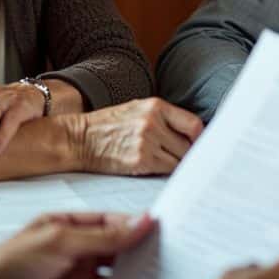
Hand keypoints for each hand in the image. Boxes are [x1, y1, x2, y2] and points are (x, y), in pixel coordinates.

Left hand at [0, 212, 153, 278]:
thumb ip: (102, 236)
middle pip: (118, 249)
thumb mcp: (60, 242)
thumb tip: (138, 223)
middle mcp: (77, 248)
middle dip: (139, 255)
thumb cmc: (8, 262)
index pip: (115, 222)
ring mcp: (76, 274)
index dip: (138, 226)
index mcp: (72, 224)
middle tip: (164, 261)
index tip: (163, 232)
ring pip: (114, 275)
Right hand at [68, 98, 203, 175]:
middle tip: (185, 161)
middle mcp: (153, 122)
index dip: (200, 138)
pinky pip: (166, 170)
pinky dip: (165, 172)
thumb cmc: (108, 127)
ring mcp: (147, 142)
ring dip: (177, 165)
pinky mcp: (140, 160)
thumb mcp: (136, 110)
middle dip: (188, 155)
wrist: (78, 139)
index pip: (193, 124)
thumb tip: (192, 136)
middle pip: (189, 145)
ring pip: (179, 160)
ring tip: (168, 165)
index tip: (198, 146)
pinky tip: (157, 169)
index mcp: (155, 106)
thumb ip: (163, 119)